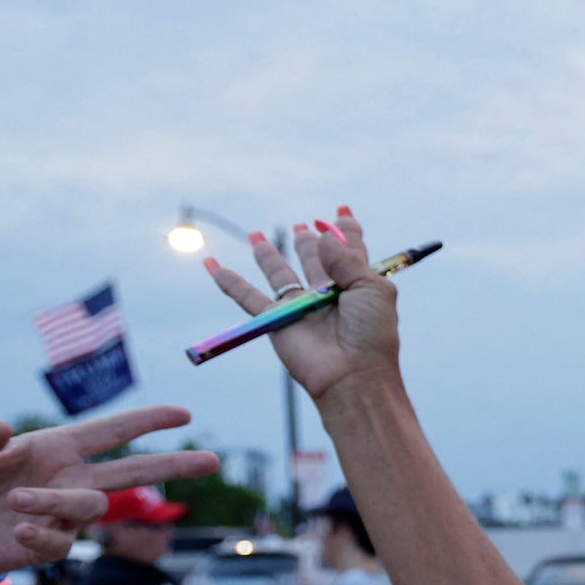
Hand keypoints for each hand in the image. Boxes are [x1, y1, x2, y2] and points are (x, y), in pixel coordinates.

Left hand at [0, 407, 218, 574]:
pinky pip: (61, 543)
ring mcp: (61, 514)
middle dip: (174, 465)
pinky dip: (43, 535)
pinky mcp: (46, 545)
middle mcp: (68, 479)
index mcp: (56, 449)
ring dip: (57, 502)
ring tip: (16, 501)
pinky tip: (18, 529)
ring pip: (90, 508)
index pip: (112, 432)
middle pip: (134, 471)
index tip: (183, 414)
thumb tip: (2, 428)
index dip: (147, 422)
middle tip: (212, 461)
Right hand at [203, 210, 396, 402]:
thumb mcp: (372, 288)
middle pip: (315, 260)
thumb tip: (322, 237)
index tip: (341, 210)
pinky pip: (248, 298)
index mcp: (358, 285)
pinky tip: (213, 265)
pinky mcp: (277, 321)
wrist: (353, 374)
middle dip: (309, 243)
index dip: (346, 230)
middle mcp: (329, 294)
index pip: (351, 251)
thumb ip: (348, 259)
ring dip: (269, 256)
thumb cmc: (371, 334)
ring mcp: (301, 307)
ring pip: (280, 275)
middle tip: (302, 228)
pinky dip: (229, 282)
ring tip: (256, 236)